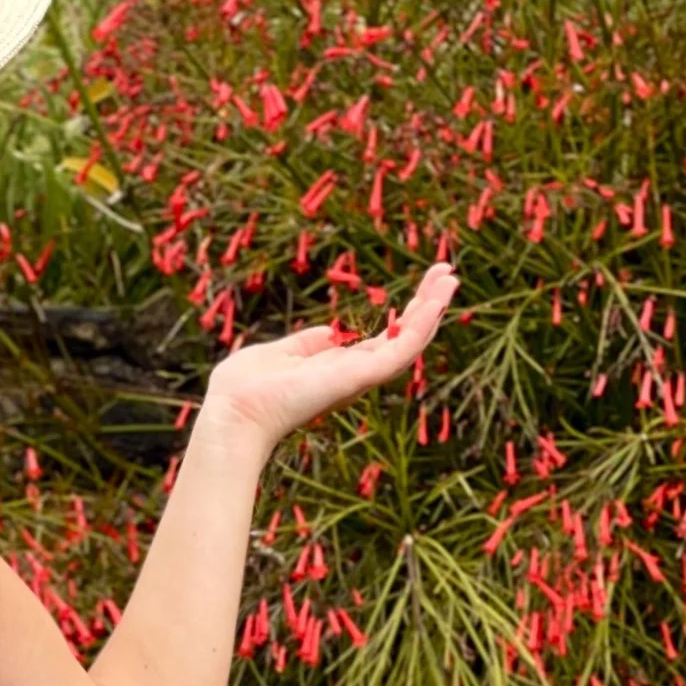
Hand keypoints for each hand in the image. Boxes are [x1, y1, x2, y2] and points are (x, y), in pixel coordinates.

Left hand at [203, 261, 458, 451]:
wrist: (234, 413)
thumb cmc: (244, 389)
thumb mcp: (279, 353)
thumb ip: (307, 345)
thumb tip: (329, 334)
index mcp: (335, 370)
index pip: (379, 341)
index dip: (401, 314)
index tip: (420, 285)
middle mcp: (352, 376)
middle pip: (400, 339)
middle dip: (425, 306)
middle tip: (447, 273)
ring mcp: (358, 378)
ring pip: (408, 343)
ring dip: (433, 310)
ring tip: (451, 278)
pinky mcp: (359, 377)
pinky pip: (401, 350)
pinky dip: (422, 324)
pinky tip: (439, 299)